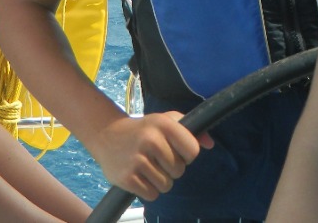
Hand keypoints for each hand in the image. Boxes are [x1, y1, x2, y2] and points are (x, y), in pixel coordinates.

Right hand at [88, 112, 213, 201]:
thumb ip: (191, 131)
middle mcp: (151, 140)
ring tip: (148, 166)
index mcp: (163, 124)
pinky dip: (148, 189)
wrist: (107, 135)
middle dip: (172, 168)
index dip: (187, 154)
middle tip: (157, 158)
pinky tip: (140, 175)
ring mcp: (138, 160)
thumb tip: (210, 144)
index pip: (192, 151)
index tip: (176, 150)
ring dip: (160, 180)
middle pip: (179, 170)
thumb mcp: (165, 121)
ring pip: (166, 185)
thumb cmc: (143, 130)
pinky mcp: (127, 178)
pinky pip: (152, 195)